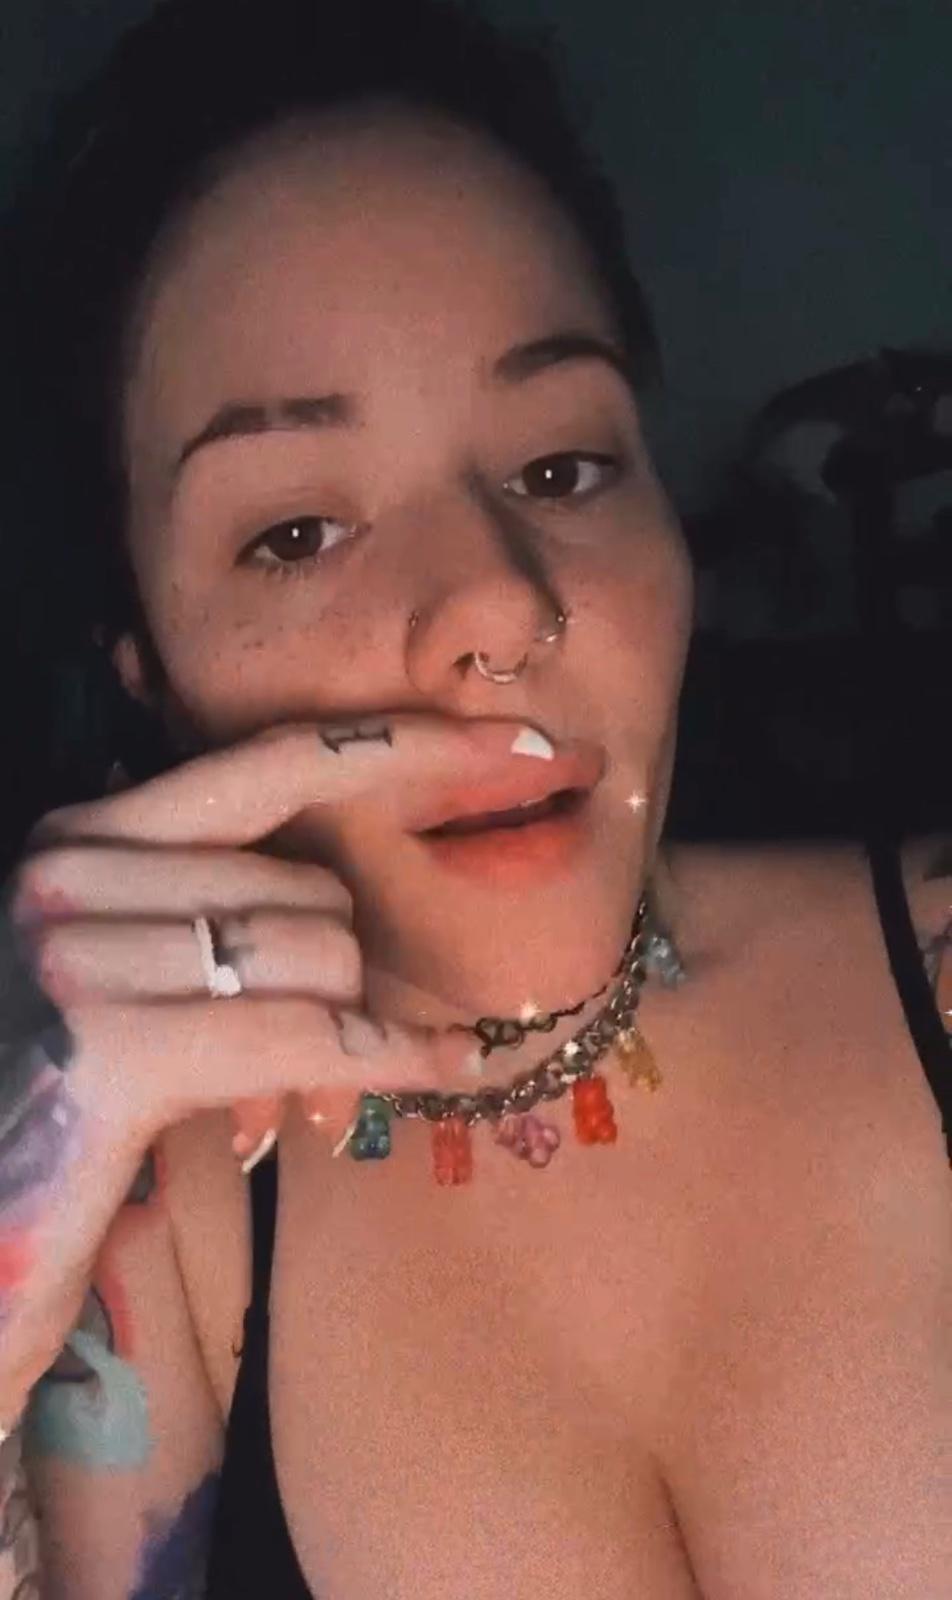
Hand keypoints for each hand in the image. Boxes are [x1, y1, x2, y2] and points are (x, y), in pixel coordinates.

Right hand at [7, 714, 551, 1166]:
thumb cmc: (44, 1120)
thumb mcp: (119, 990)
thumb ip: (210, 930)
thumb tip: (350, 939)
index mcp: (79, 839)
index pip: (271, 763)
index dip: (401, 746)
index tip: (518, 743)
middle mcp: (67, 871)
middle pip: (313, 888)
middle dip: (342, 979)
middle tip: (313, 1062)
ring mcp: (80, 955)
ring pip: (320, 959)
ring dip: (336, 1036)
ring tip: (284, 1103)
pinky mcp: (110, 1051)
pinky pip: (308, 1034)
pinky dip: (388, 1060)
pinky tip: (448, 1069)